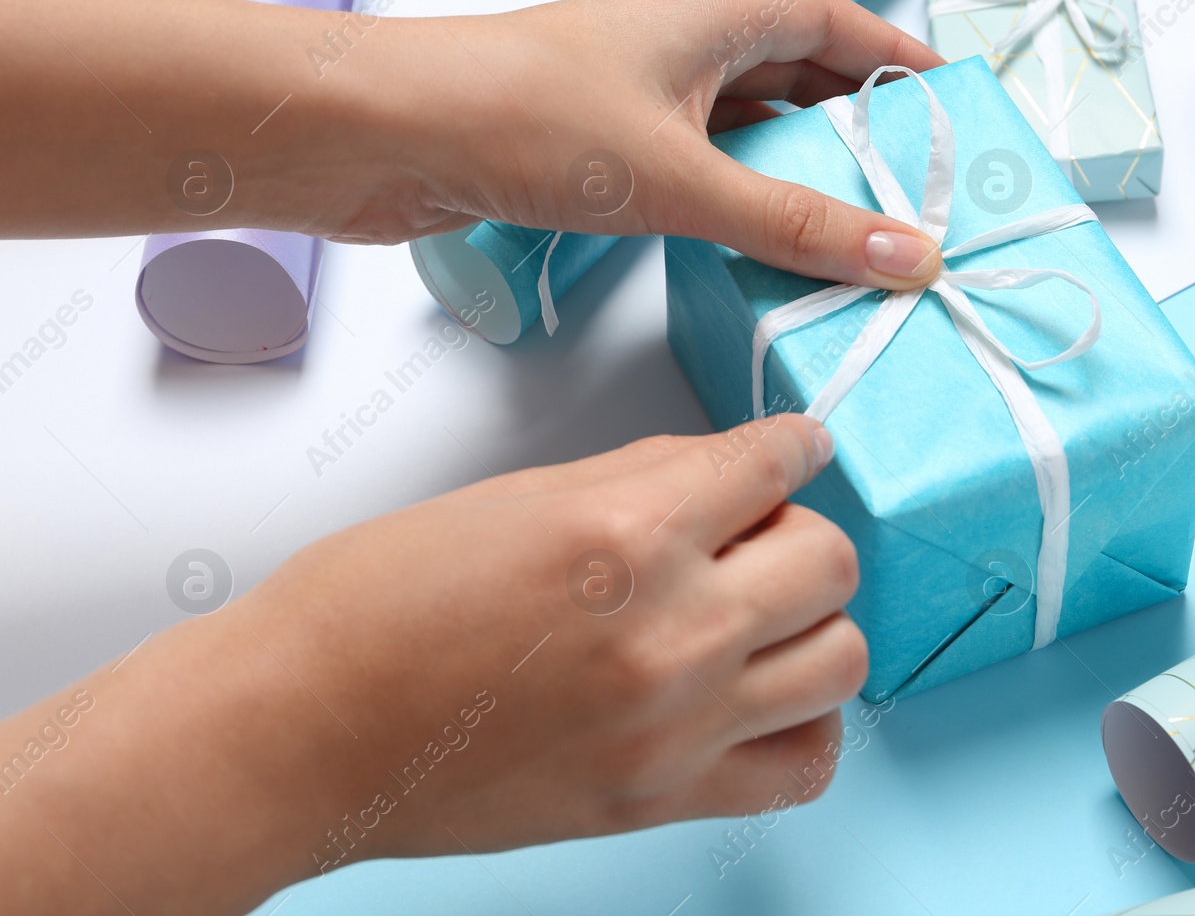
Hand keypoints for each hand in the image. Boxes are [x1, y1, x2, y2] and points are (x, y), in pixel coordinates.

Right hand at [0, 416, 863, 914]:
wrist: (303, 732)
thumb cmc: (373, 610)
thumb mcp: (515, 498)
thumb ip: (642, 478)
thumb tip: (722, 471)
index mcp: (627, 532)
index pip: (774, 464)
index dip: (792, 445)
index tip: (796, 449)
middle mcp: (671, 631)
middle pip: (830, 560)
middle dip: (800, 530)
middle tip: (755, 534)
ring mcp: (676, 725)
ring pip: (842, 659)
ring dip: (813, 622)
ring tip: (758, 615)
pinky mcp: (662, 799)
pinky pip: (804, 766)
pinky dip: (804, 725)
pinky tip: (758, 697)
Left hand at [337, 0, 946, 287]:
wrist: (382, 136)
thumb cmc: (519, 115)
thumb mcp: (681, 177)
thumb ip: (793, 224)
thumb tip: (905, 253)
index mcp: (707, 19)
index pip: (828, 19)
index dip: (890, 55)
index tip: (944, 97)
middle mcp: (672, 50)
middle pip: (789, 74)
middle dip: (850, 123)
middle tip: (908, 181)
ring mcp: (629, 100)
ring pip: (736, 128)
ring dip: (789, 172)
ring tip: (850, 226)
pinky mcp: (590, 152)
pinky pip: (689, 170)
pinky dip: (731, 202)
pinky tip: (752, 243)